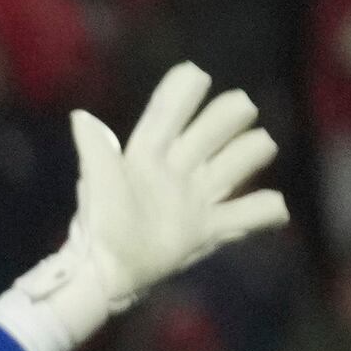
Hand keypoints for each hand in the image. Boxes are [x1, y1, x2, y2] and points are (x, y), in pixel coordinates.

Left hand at [0, 60, 287, 350]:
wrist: (105, 274)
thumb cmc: (99, 225)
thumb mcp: (98, 185)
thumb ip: (96, 151)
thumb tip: (80, 115)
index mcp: (151, 151)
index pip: (172, 108)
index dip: (187, 89)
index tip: (197, 76)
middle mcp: (183, 165)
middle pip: (224, 120)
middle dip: (233, 113)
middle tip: (232, 120)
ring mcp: (201, 193)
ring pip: (248, 153)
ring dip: (254, 150)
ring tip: (245, 159)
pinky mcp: (213, 226)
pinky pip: (258, 210)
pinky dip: (270, 208)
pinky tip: (269, 209)